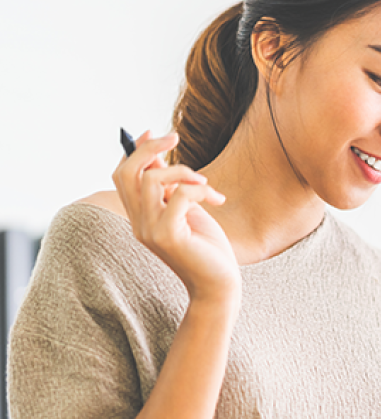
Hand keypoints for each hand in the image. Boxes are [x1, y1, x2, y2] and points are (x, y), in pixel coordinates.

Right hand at [113, 131, 238, 303]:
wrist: (220, 284)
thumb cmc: (207, 248)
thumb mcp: (187, 209)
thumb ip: (171, 186)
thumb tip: (157, 154)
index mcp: (140, 216)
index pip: (122, 175)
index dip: (136, 151)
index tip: (156, 133)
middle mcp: (139, 223)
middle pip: (128, 172)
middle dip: (150, 148)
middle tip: (175, 138)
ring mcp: (150, 231)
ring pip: (151, 179)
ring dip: (184, 172)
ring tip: (207, 186)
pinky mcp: (168, 236)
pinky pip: (179, 195)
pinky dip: (200, 190)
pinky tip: (217, 200)